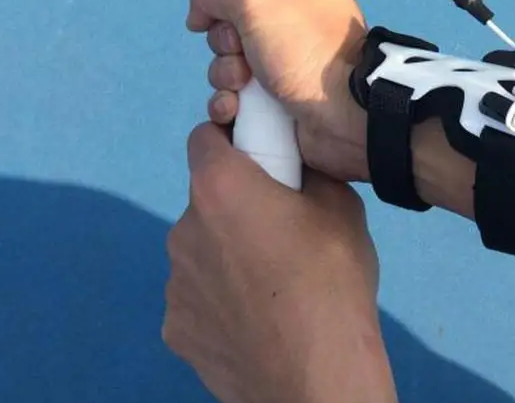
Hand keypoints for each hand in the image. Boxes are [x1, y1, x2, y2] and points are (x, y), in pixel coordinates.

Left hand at [163, 123, 397, 402]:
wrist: (317, 376)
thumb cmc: (331, 277)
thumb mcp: (339, 202)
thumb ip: (307, 172)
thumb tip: (295, 168)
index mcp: (219, 187)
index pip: (203, 137)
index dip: (231, 139)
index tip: (260, 158)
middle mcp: (183, 229)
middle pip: (205, 198)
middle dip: (235, 204)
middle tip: (280, 230)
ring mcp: (174, 284)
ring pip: (200, 249)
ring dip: (225, 254)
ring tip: (272, 284)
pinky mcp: (175, 330)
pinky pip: (197, 296)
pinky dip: (219, 300)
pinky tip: (255, 319)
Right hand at [186, 0, 369, 180]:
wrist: (345, 116)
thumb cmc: (306, 45)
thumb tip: (199, 14)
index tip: (228, 7)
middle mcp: (301, 13)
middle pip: (233, 16)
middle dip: (226, 38)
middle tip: (242, 51)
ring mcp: (290, 56)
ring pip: (230, 56)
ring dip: (225, 71)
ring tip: (242, 84)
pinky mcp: (280, 94)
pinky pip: (238, 91)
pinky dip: (230, 99)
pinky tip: (235, 108)